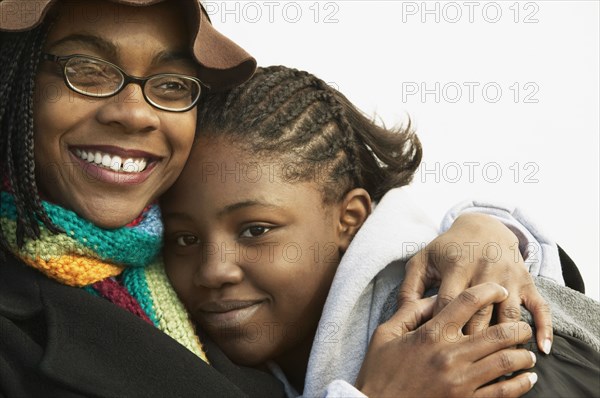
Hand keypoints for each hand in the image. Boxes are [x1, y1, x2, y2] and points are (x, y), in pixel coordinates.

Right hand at [356, 283, 537, 397]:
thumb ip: (410, 311)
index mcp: (431, 334)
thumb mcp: (386, 333)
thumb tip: (434, 297)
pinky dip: (520, 384)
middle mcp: (450, 354)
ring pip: (505, 361)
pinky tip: (527, 378)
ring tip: (527, 352)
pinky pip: (502, 392)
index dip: (488, 291)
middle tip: (522, 325)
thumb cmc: (379, 370)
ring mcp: (460, 380)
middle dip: (517, 326)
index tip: (498, 289)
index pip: (467, 303)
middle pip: (497, 332)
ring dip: (522, 354)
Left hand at [398, 212, 552, 353]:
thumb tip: (403, 316)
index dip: (443, 327)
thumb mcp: (423, 261)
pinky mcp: (526, 281)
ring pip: (509, 314)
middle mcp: (484, 270)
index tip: (436, 349)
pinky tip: (541, 349)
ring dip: (507, 340)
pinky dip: (544, 328)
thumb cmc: (446, 249)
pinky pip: (540, 306)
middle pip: (480, 315)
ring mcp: (508, 276)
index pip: (449, 303)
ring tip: (501, 365)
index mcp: (456, 266)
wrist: (483, 226)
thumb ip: (409, 287)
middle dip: (472, 342)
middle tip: (464, 366)